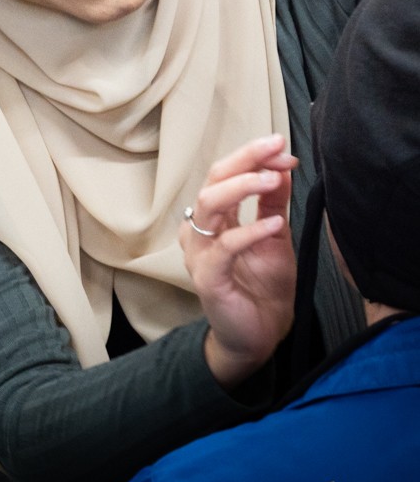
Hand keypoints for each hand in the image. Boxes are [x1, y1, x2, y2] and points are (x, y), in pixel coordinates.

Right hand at [179, 134, 297, 388]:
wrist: (261, 336)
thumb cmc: (263, 287)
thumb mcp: (275, 235)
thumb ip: (273, 203)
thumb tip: (282, 166)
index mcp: (215, 217)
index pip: (225, 174)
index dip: (252, 156)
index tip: (282, 147)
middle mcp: (201, 230)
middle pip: (214, 180)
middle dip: (245, 159)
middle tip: (276, 146)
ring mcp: (200, 253)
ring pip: (209, 205)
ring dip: (242, 186)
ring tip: (273, 179)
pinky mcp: (207, 278)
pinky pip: (224, 247)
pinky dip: (250, 232)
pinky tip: (274, 224)